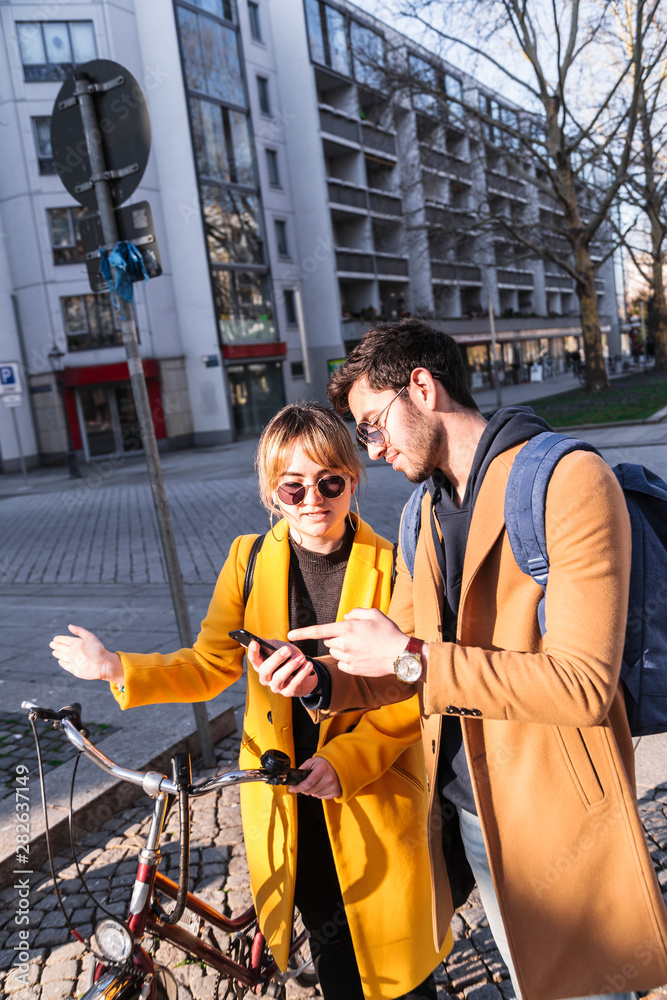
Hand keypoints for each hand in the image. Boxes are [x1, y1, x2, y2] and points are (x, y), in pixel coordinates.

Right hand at [49, 625, 123, 683]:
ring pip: (63, 656)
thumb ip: (80, 631)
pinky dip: (62, 663)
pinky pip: (66, 666)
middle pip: (63, 648)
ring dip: (58, 653)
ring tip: (54, 651)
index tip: (55, 638)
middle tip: (51, 644)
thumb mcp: (89, 637)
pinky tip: (60, 661)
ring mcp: (74, 661)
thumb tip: (69, 626)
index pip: (65, 640)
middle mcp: (75, 652)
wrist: (104, 665)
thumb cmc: (98, 650)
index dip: (60, 639)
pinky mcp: (75, 670)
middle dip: (56, 646)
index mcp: (77, 644)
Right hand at [247, 641, 317, 697]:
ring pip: (279, 678)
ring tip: (301, 657)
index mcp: (261, 665)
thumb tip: (254, 639)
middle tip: (287, 649)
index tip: (255, 643)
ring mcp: (276, 686)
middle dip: (276, 659)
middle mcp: (265, 678)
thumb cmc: (288, 658)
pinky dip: (302, 673)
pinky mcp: (288, 692)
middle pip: (265, 670)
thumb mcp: (278, 648)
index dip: (252, 652)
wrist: (304, 671)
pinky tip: (308, 665)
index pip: (253, 659)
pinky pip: (294, 684)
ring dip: (291, 666)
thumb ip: (268, 644)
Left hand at [288, 608, 406, 677]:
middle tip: (355, 636)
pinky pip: (342, 663)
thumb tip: (345, 618)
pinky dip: (348, 660)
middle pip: (329, 641)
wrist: (400, 655)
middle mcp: (344, 644)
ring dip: (342, 649)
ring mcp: (347, 658)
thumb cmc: (388, 632)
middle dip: (336, 637)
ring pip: (335, 652)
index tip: (289, 635)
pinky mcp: (352, 670)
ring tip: (361, 647)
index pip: (319, 630)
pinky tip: (362, 657)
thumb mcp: (374, 614)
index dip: (303, 632)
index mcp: (347, 628)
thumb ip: (355, 612)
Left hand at [290, 756, 340, 798]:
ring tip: (315, 784)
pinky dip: (319, 794)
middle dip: (303, 790)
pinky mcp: (336, 792)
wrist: (337, 765)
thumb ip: (302, 769)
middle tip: (303, 786)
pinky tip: (321, 787)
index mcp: (322, 769)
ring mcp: (333, 786)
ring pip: (315, 795)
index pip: (308, 783)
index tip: (291, 789)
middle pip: (310, 791)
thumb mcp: (311, 762)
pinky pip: (322, 798)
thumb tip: (294, 779)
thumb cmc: (322, 763)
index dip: (298, 787)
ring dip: (312, 792)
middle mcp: (329, 778)